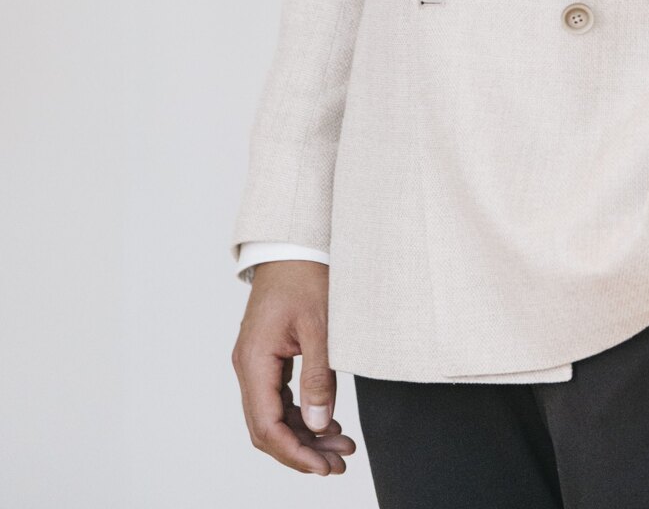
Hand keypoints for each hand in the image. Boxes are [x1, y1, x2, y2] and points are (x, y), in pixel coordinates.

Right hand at [232, 260, 356, 474]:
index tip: (324, 467)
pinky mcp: (267, 356)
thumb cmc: (306, 275)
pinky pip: (278, 398)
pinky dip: (301, 414)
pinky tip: (328, 422)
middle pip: (267, 427)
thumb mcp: (321, 326)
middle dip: (302, 450)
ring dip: (304, 434)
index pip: (266, 425)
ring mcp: (256, 361)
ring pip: (273, 415)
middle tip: (338, 463)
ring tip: (341, 447)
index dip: (294, 452)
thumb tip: (320, 424)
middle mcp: (248, 365)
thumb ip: (319, 377)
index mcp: (254, 359)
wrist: (294, 242)